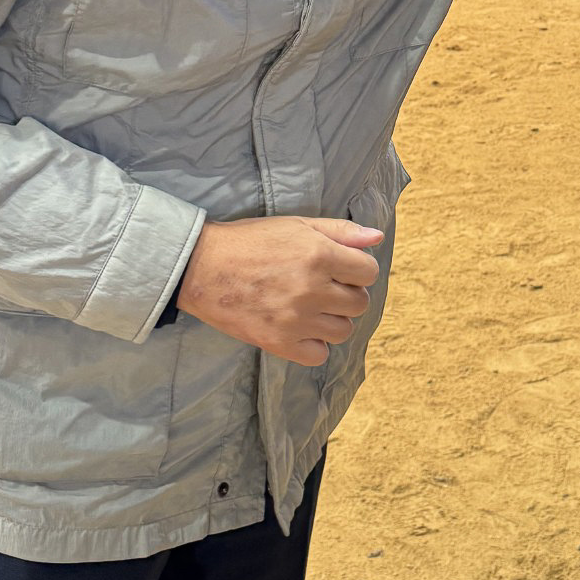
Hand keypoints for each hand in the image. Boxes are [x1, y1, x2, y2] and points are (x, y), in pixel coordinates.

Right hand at [177, 215, 383, 365]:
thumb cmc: (252, 241)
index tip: (341, 269)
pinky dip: (314, 344)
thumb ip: (341, 231)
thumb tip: (376, 238)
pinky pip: (319, 354)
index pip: (369, 272)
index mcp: (319, 255)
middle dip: (348, 294)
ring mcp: (296, 318)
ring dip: (333, 319)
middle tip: (324, 287)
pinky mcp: (278, 342)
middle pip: (360, 303)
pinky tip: (300, 327)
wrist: (202, 267)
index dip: (358, 270)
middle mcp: (312, 288)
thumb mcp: (298, 224)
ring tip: (311, 307)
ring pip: (343, 330)